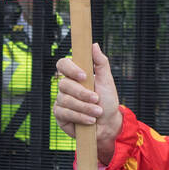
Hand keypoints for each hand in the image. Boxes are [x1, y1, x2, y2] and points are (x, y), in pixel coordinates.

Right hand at [54, 42, 122, 164]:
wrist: (109, 124)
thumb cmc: (108, 100)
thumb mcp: (107, 81)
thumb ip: (101, 62)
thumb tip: (93, 45)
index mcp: (75, 75)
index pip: (63, 64)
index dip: (70, 68)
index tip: (84, 76)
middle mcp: (65, 86)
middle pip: (64, 84)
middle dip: (83, 94)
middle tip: (97, 99)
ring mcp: (61, 100)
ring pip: (65, 100)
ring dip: (84, 107)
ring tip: (97, 112)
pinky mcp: (60, 115)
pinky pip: (64, 113)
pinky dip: (80, 117)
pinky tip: (90, 121)